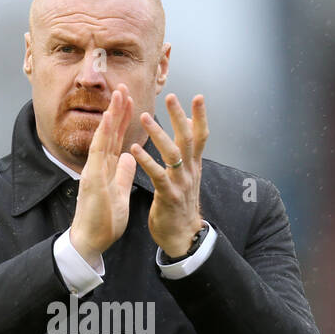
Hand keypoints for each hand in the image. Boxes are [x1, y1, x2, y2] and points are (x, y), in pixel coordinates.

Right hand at [69, 84, 136, 265]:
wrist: (90, 242)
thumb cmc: (103, 222)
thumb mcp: (119, 193)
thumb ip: (123, 174)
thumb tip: (130, 157)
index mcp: (105, 169)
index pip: (115, 139)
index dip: (122, 120)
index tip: (129, 101)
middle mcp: (98, 166)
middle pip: (109, 133)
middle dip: (117, 109)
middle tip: (124, 86)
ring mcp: (94, 171)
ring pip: (103, 137)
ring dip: (111, 114)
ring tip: (119, 94)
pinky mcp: (92, 179)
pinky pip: (98, 152)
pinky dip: (103, 134)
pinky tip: (109, 118)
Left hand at [130, 93, 207, 256]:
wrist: (183, 236)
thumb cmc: (180, 205)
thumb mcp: (188, 177)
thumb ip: (188, 154)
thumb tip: (189, 128)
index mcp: (193, 166)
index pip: (200, 136)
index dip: (200, 116)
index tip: (198, 97)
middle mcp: (190, 171)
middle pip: (187, 138)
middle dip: (179, 116)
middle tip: (170, 97)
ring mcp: (180, 183)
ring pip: (172, 153)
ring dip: (158, 134)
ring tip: (144, 117)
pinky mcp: (168, 196)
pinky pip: (157, 175)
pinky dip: (146, 160)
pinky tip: (134, 149)